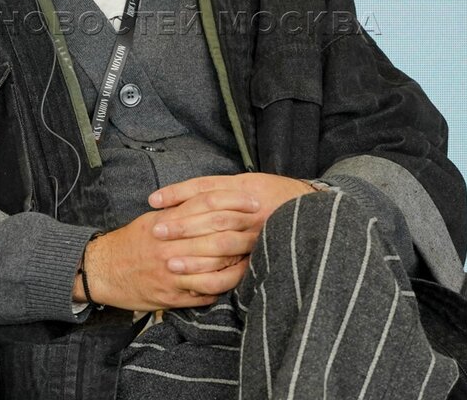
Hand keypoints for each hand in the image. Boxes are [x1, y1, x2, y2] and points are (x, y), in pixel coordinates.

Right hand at [76, 201, 255, 311]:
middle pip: (216, 236)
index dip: (233, 202)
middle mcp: (170, 247)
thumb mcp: (152, 218)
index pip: (207, 205)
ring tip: (254, 256)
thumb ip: (179, 209)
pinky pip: (203, 293)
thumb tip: (210, 198)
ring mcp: (171, 274)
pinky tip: (234, 281)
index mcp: (166, 223)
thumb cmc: (131, 242)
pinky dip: (222, 287)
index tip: (253, 202)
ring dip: (237, 263)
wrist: (101, 269)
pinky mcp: (170, 297)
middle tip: (263, 227)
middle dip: (243, 231)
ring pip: (214, 268)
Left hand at [147, 173, 315, 265]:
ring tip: (169, 262)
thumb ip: (221, 188)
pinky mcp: (259, 258)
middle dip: (181, 224)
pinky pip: (235, 271)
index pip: (206, 189)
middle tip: (155, 231)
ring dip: (193, 254)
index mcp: (244, 188)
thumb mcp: (249, 183)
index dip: (177, 193)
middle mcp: (250, 210)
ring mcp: (256, 235)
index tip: (153, 200)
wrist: (314, 217)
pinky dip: (213, 277)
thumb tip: (186, 193)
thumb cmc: (275, 197)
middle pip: (210, 214)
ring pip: (222, 243)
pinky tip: (194, 283)